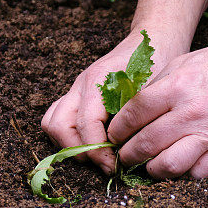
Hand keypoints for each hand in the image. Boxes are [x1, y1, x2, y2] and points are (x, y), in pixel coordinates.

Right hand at [41, 0, 207, 174]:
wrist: (151, 42)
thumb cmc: (155, 63)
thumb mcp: (152, 87)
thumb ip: (138, 114)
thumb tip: (130, 149)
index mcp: (99, 80)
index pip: (85, 123)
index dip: (98, 150)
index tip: (115, 165)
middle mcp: (81, 85)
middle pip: (59, 126)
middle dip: (80, 151)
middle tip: (105, 163)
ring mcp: (75, 90)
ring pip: (52, 123)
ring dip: (70, 145)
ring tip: (97, 156)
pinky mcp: (76, 97)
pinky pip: (57, 119)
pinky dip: (68, 136)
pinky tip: (94, 144)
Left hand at [108, 0, 207, 178]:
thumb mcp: (182, 63)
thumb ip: (156, 87)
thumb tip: (130, 111)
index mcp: (177, 87)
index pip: (134, 114)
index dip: (118, 128)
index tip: (113, 135)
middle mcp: (191, 112)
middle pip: (145, 143)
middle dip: (127, 154)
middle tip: (123, 155)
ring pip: (168, 166)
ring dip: (151, 170)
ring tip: (147, 165)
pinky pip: (197, 173)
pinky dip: (183, 173)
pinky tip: (178, 165)